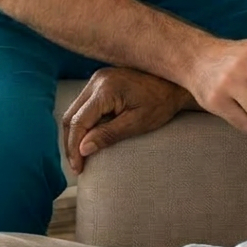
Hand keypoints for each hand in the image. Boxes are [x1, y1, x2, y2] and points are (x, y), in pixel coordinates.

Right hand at [62, 68, 191, 174]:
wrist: (175, 82)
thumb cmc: (161, 103)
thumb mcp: (137, 123)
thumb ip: (108, 135)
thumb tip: (82, 150)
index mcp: (105, 89)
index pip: (79, 122)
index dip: (74, 148)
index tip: (78, 168)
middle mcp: (97, 80)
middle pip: (71, 115)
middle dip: (71, 143)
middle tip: (76, 167)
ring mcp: (99, 78)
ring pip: (75, 110)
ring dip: (75, 134)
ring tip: (80, 157)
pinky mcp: (102, 81)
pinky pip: (85, 105)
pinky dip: (83, 123)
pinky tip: (88, 139)